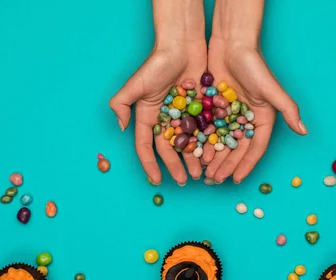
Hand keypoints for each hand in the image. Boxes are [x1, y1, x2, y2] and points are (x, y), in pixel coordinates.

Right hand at [109, 0, 206, 184]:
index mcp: (148, 116)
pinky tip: (214, 156)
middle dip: (176, 166)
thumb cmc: (157, 62)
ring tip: (201, 173)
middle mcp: (165, 119)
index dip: (150, 164)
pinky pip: (204, 131)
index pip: (146, 146)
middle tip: (186, 180)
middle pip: (170, 149)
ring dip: (194, 159)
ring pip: (189, 144)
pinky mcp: (201, 109)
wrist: (183, 43)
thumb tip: (121, 128)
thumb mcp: (135, 84)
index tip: (158, 180)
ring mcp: (184, 115)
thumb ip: (121, 105)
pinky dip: (208, 144)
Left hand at [204, 0, 307, 183]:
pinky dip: (201, 142)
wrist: (231, 43)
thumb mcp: (271, 89)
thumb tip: (304, 131)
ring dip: (213, 158)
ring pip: (220, 142)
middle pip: (235, 149)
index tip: (236, 179)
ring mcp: (228, 115)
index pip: (255, 148)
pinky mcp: (213, 108)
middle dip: (226, 165)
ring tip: (203, 172)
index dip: (246, 165)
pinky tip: (193, 153)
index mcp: (262, 119)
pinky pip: (207, 129)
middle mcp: (245, 120)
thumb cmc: (254, 64)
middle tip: (214, 179)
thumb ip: (288, 110)